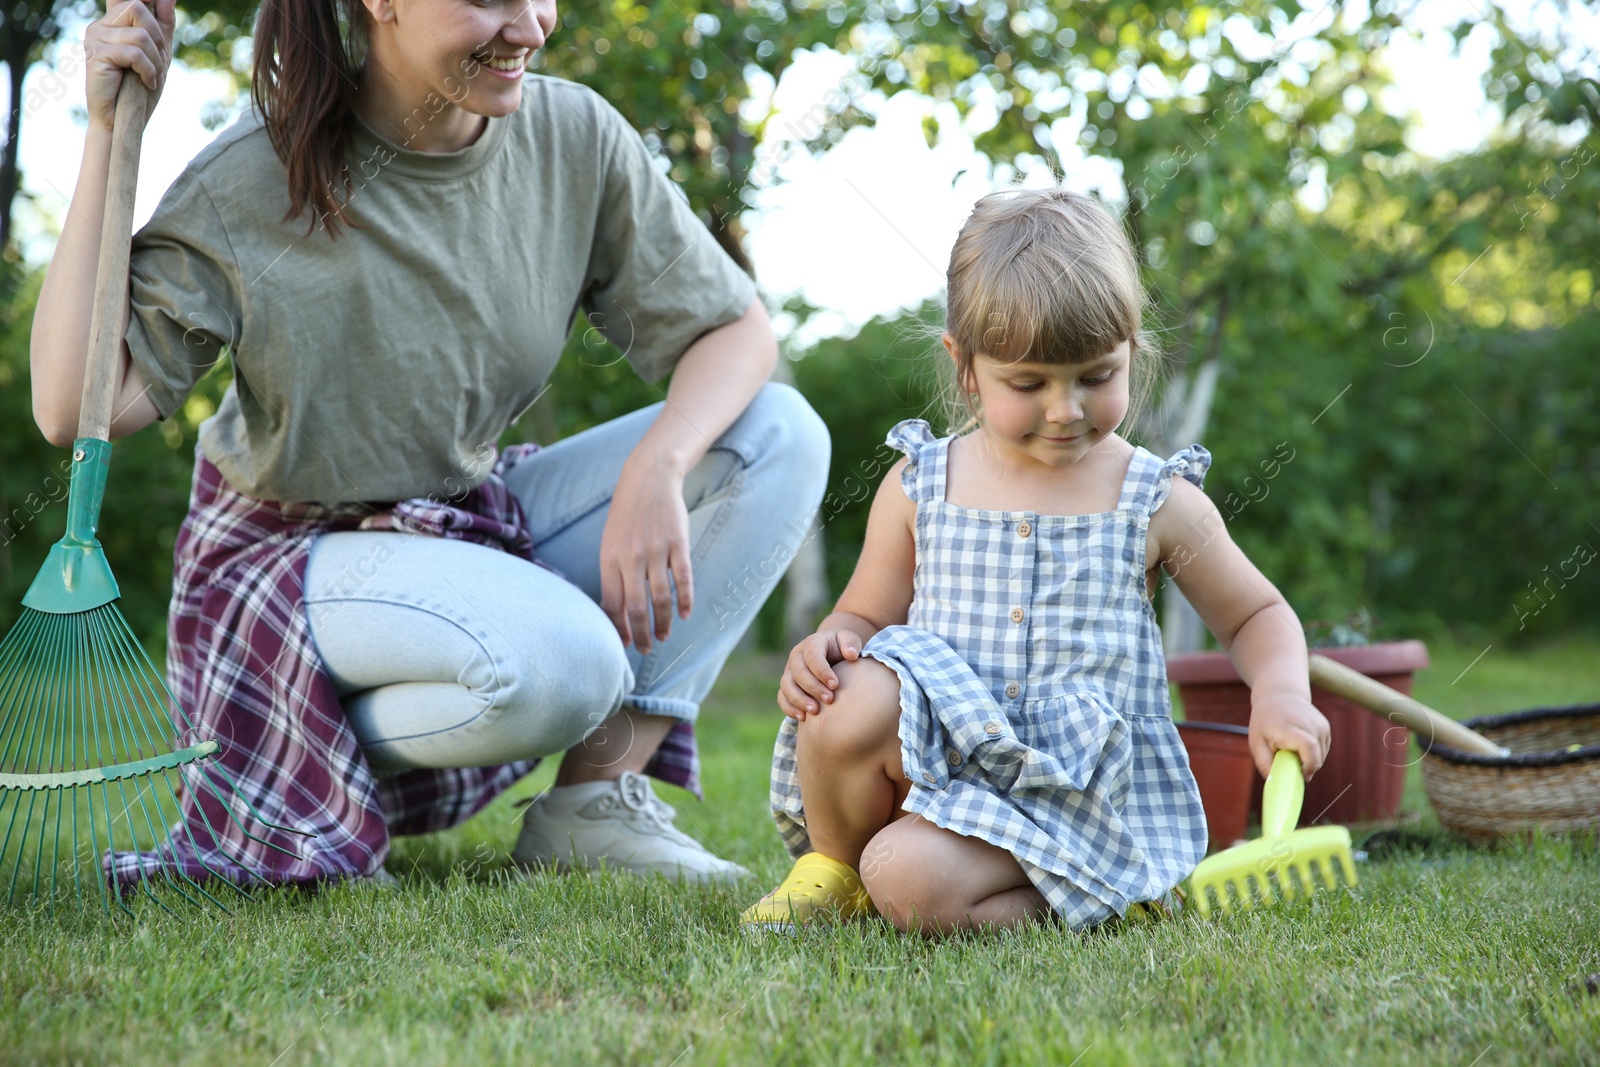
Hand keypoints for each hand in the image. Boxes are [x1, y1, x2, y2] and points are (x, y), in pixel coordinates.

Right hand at [85, 0, 175, 130]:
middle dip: (157, 37)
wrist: (122, 120)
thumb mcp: (158, 55)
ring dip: (156, 60)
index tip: (159, 1)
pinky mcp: (97, 55)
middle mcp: (100, 26)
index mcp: (113, 24)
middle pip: (137, 8)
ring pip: (140, 34)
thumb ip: (163, 26)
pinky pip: (134, 53)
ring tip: (152, 77)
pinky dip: (148, 70)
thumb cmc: (139, 90)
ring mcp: (95, 39)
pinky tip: (147, 82)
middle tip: (159, 61)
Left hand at [598, 452, 691, 654]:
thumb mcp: (610, 543)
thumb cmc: (626, 517)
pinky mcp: (678, 544)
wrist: (648, 480)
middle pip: (636, 607)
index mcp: (609, 559)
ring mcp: (656, 551)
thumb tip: (616, 611)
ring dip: (663, 623)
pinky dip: (685, 600)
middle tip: (645, 650)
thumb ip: (613, 574)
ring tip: (664, 637)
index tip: (624, 643)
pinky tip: (685, 614)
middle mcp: (631, 557)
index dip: (618, 628)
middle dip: (641, 634)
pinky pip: (683, 579)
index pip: (611, 604)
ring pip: (660, 598)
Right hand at [778, 629, 864, 720]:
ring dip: (799, 699)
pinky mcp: (787, 686)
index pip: (812, 655)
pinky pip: (782, 697)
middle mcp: (797, 656)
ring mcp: (789, 671)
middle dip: (813, 687)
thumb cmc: (842, 649)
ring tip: (815, 711)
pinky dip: (789, 708)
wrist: (832, 655)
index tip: (835, 685)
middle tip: (829, 699)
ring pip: (786, 685)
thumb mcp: (849, 640)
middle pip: (798, 672)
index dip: (822, 671)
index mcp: (812, 644)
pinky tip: (803, 718)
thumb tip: (851, 654)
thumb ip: (851, 643)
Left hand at [1247, 689, 1330, 779]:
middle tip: (1290, 764)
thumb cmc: (1265, 721)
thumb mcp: (1256, 742)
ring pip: (1321, 756)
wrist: (1279, 694)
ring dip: (1309, 760)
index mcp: (1290, 728)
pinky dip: (1313, 753)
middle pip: (1317, 758)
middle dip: (1306, 767)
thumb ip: (1264, 764)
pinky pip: (1323, 749)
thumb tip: (1275, 784)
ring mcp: (1320, 725)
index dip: (1308, 766)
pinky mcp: (1325, 727)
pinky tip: (1299, 745)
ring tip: (1292, 750)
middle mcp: (1310, 725)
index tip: (1299, 774)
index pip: (1309, 749)